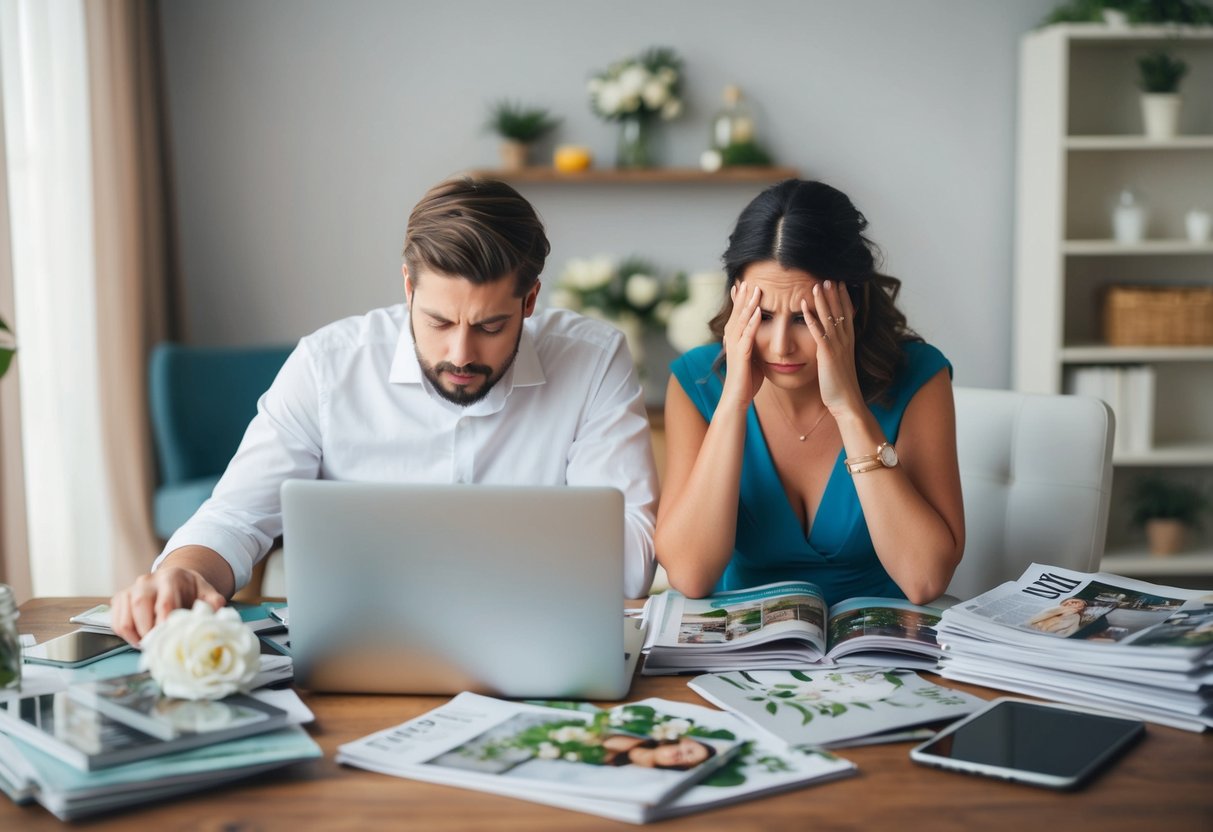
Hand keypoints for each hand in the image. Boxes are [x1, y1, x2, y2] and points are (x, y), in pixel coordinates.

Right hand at [110, 567, 226, 645]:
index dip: (164, 623)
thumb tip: (216, 613)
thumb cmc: (191, 590)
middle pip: (141, 606)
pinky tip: (139, 640)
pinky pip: (116, 620)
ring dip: (135, 636)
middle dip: (148, 631)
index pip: (164, 602)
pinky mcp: (120, 598)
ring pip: (125, 616)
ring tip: (149, 646)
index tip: (168, 639)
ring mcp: (131, 589)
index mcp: (171, 577)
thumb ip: (213, 602)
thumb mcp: (206, 592)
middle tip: (157, 647)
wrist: (175, 580)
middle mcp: (147, 581)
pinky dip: (125, 635)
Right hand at [721, 281, 763, 409]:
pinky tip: (757, 312)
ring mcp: (735, 347)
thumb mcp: (751, 359)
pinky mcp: (741, 356)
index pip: (737, 316)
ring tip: (753, 288)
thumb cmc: (745, 382)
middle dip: (741, 296)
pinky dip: (752, 323)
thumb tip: (761, 339)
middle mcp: (732, 341)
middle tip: (745, 278)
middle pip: (737, 314)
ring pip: (741, 321)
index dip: (740, 300)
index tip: (743, 284)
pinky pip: (747, 336)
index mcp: (735, 341)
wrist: (736, 400)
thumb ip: (753, 346)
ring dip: (747, 304)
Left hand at [802, 280, 862, 413]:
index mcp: (848, 342)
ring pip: (830, 317)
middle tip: (829, 276)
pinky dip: (811, 318)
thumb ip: (836, 350)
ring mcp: (837, 346)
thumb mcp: (840, 364)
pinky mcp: (828, 355)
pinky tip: (804, 307)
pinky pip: (818, 332)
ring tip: (817, 284)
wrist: (847, 403)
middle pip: (840, 311)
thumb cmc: (841, 387)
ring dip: (823, 300)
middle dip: (834, 293)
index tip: (839, 283)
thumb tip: (831, 345)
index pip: (847, 314)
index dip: (843, 298)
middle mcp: (845, 341)